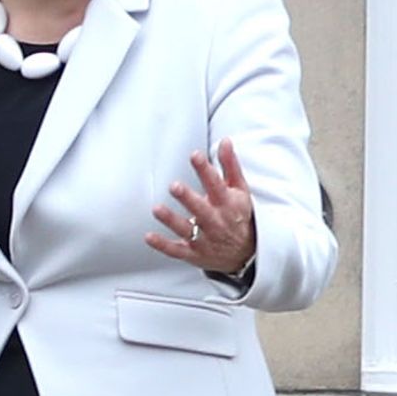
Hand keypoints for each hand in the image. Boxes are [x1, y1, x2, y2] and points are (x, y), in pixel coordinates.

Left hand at [145, 138, 257, 273]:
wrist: (247, 253)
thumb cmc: (239, 215)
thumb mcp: (240, 190)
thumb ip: (230, 165)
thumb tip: (225, 141)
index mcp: (226, 203)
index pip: (216, 184)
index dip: (205, 170)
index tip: (195, 156)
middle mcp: (215, 221)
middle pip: (200, 209)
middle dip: (188, 198)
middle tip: (174, 186)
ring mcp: (204, 238)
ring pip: (186, 229)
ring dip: (171, 220)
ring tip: (157, 209)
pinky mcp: (193, 253)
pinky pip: (176, 250)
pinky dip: (163, 245)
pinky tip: (149, 236)